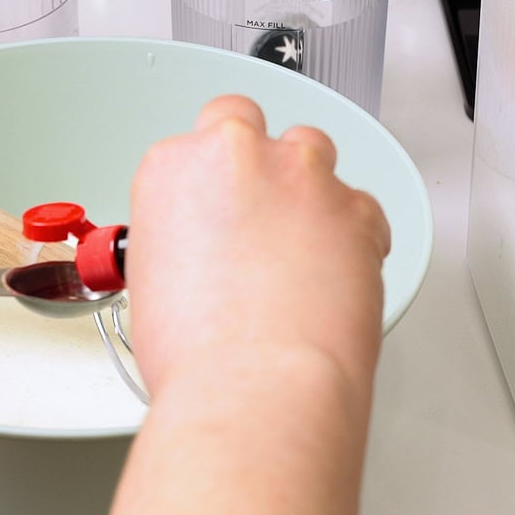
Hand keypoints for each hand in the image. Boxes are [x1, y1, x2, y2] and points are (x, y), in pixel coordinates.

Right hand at [126, 95, 391, 395]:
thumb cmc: (198, 358)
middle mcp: (239, 156)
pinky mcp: (359, 210)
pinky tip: (336, 276)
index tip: (218, 210)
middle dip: (255, 161)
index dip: (209, 181)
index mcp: (174, 167)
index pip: (195, 143)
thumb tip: (204, 251)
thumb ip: (182, 239)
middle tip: (256, 216)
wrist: (255, 389)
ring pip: (313, 153)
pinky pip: (363, 208)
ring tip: (299, 251)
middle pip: (251, 125)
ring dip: (307, 189)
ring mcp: (305, 178)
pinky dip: (354, 235)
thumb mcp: (152, 283)